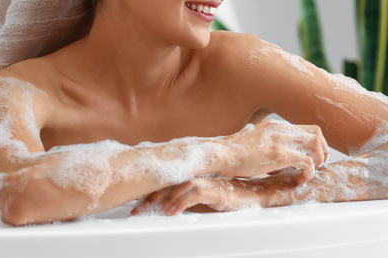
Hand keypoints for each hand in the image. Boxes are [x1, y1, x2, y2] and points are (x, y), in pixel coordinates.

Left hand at [130, 177, 257, 215]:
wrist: (252, 194)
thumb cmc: (226, 196)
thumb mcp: (201, 200)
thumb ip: (184, 200)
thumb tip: (164, 210)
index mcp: (192, 175)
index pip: (166, 181)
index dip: (149, 192)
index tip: (135, 203)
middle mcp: (197, 175)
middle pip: (168, 183)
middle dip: (150, 197)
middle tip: (137, 209)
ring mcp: (206, 181)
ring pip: (179, 187)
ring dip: (164, 200)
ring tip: (152, 211)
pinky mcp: (215, 191)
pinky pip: (194, 195)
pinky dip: (180, 203)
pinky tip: (171, 212)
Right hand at [219, 119, 327, 184]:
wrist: (219, 154)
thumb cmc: (230, 153)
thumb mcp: (250, 141)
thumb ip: (263, 142)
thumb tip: (267, 152)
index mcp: (274, 125)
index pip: (305, 128)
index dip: (313, 144)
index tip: (310, 158)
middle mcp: (280, 128)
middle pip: (316, 132)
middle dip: (322, 151)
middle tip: (316, 166)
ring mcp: (281, 140)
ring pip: (316, 144)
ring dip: (318, 160)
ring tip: (309, 173)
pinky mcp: (280, 154)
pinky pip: (307, 162)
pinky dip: (309, 173)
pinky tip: (299, 180)